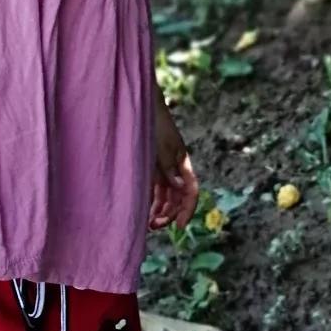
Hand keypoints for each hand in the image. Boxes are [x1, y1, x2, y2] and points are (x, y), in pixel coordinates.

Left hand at [148, 89, 198, 231]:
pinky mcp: (148, 166)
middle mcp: (174, 167)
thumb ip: (169, 168)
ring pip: (164, 195)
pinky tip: (141, 209)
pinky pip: (152, 188)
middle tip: (154, 226)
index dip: (187, 209)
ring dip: (159, 210)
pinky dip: (149, 200)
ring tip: (147, 222)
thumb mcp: (162, 146)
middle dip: (169, 213)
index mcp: (182, 162)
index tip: (179, 226)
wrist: (139, 105)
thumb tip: (180, 187)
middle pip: (177, 197)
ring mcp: (161, 167)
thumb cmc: (153, 123)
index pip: (191, 190)